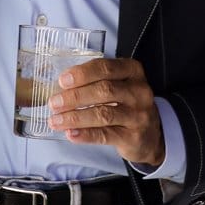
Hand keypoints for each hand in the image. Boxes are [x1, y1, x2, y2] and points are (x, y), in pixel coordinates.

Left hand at [47, 57, 164, 166]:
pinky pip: (106, 135)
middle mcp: (139, 92)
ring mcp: (139, 116)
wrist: (150, 135)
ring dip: (75, 117)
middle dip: (75, 96)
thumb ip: (94, 81)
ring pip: (103, 114)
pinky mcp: (134, 137)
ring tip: (56, 120)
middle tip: (54, 103)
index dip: (82, 74)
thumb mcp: (118, 85)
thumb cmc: (126, 103)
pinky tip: (71, 134)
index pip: (106, 68)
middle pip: (104, 90)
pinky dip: (86, 135)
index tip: (62, 81)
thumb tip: (60, 87)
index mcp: (132, 71)